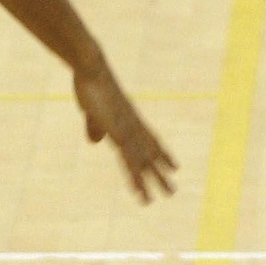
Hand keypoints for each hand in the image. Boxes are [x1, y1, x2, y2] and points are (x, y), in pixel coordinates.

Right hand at [73, 59, 177, 203]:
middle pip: (150, 154)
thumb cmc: (90, 84)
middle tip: (172, 191)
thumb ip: (95, 127)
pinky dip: (135, 176)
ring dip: (154, 180)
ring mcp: (127, 130)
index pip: (151, 140)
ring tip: (167, 195)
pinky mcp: (118, 133)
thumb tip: (94, 142)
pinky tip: (139, 188)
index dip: (162, 154)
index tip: (175, 167)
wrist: (91, 68)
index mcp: (129, 119)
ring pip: (143, 161)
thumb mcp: (92, 110)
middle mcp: (134, 126)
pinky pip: (128, 160)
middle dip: (161, 173)